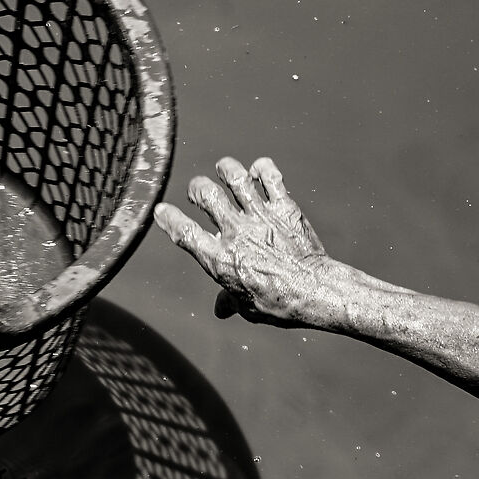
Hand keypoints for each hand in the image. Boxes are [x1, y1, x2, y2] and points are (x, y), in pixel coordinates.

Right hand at [153, 156, 343, 328]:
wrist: (316, 291)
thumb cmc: (280, 304)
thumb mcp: (248, 308)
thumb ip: (230, 300)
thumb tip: (221, 308)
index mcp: (220, 259)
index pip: (184, 232)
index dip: (168, 219)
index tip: (163, 211)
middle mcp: (236, 232)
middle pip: (205, 193)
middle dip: (197, 188)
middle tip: (200, 192)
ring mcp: (260, 216)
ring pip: (234, 175)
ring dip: (226, 169)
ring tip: (225, 171)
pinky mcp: (284, 207)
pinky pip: (269, 175)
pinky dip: (262, 169)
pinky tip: (260, 174)